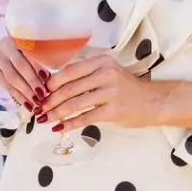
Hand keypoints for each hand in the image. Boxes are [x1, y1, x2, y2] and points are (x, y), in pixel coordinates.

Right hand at [0, 36, 49, 108]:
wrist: (15, 51)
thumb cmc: (37, 51)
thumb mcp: (43, 50)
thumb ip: (49, 58)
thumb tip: (57, 75)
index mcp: (19, 36)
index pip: (28, 51)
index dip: (37, 66)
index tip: (47, 79)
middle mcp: (6, 46)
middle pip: (19, 65)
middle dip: (32, 82)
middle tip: (42, 95)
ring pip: (11, 77)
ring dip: (25, 92)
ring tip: (36, 103)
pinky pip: (6, 86)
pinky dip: (19, 97)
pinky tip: (28, 105)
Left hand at [40, 55, 154, 130]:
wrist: (153, 102)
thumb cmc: (126, 88)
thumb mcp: (107, 73)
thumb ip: (85, 76)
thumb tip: (53, 86)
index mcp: (101, 61)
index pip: (69, 71)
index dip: (51, 83)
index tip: (40, 92)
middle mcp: (105, 74)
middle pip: (69, 88)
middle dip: (50, 100)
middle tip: (38, 109)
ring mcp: (110, 92)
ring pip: (74, 103)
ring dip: (56, 113)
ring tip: (44, 119)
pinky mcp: (113, 110)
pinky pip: (85, 117)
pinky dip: (69, 124)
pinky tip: (59, 128)